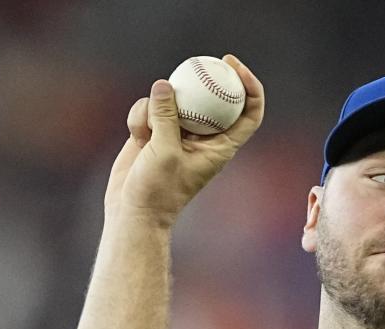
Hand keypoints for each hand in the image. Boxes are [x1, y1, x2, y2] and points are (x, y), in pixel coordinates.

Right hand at [104, 54, 264, 228]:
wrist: (133, 211)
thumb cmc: (158, 191)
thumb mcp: (166, 151)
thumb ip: (167, 116)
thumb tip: (164, 85)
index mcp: (221, 147)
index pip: (249, 114)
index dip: (250, 88)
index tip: (236, 68)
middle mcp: (203, 138)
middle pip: (213, 98)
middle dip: (206, 78)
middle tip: (200, 61)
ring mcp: (178, 133)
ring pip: (173, 100)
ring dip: (157, 107)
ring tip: (147, 132)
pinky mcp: (154, 132)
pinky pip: (149, 109)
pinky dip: (141, 117)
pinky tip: (135, 136)